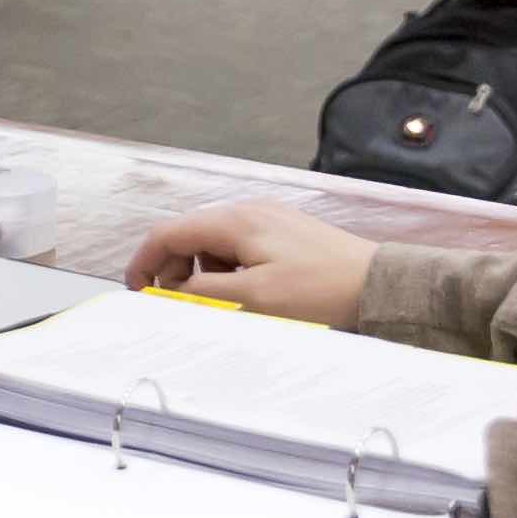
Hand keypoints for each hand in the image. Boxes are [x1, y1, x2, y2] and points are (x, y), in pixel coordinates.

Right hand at [122, 200, 376, 325]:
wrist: (379, 285)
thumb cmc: (322, 290)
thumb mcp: (253, 298)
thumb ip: (203, 292)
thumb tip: (170, 291)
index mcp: (234, 221)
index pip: (168, 233)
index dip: (145, 262)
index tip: (137, 290)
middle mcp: (248, 211)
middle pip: (190, 238)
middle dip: (178, 272)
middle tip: (185, 306)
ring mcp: (268, 220)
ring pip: (215, 246)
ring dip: (208, 275)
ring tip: (228, 304)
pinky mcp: (285, 234)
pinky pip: (241, 250)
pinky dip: (232, 271)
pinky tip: (252, 294)